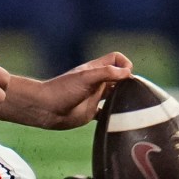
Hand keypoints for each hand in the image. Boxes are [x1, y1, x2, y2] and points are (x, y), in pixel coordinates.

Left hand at [0, 52, 134, 130]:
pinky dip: (113, 115)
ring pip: (115, 94)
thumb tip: (128, 73)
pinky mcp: (91, 112)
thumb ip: (106, 73)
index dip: (124, 64)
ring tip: (129, 105)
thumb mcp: (86, 77)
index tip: (126, 76)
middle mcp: (97, 82)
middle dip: (128, 81)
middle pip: (119, 76)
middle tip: (133, 92)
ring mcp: (94, 97)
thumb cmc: (62, 90)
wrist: (45, 109)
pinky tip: (116, 119)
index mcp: (96, 70)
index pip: (116, 59)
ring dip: (123, 98)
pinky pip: (107, 112)